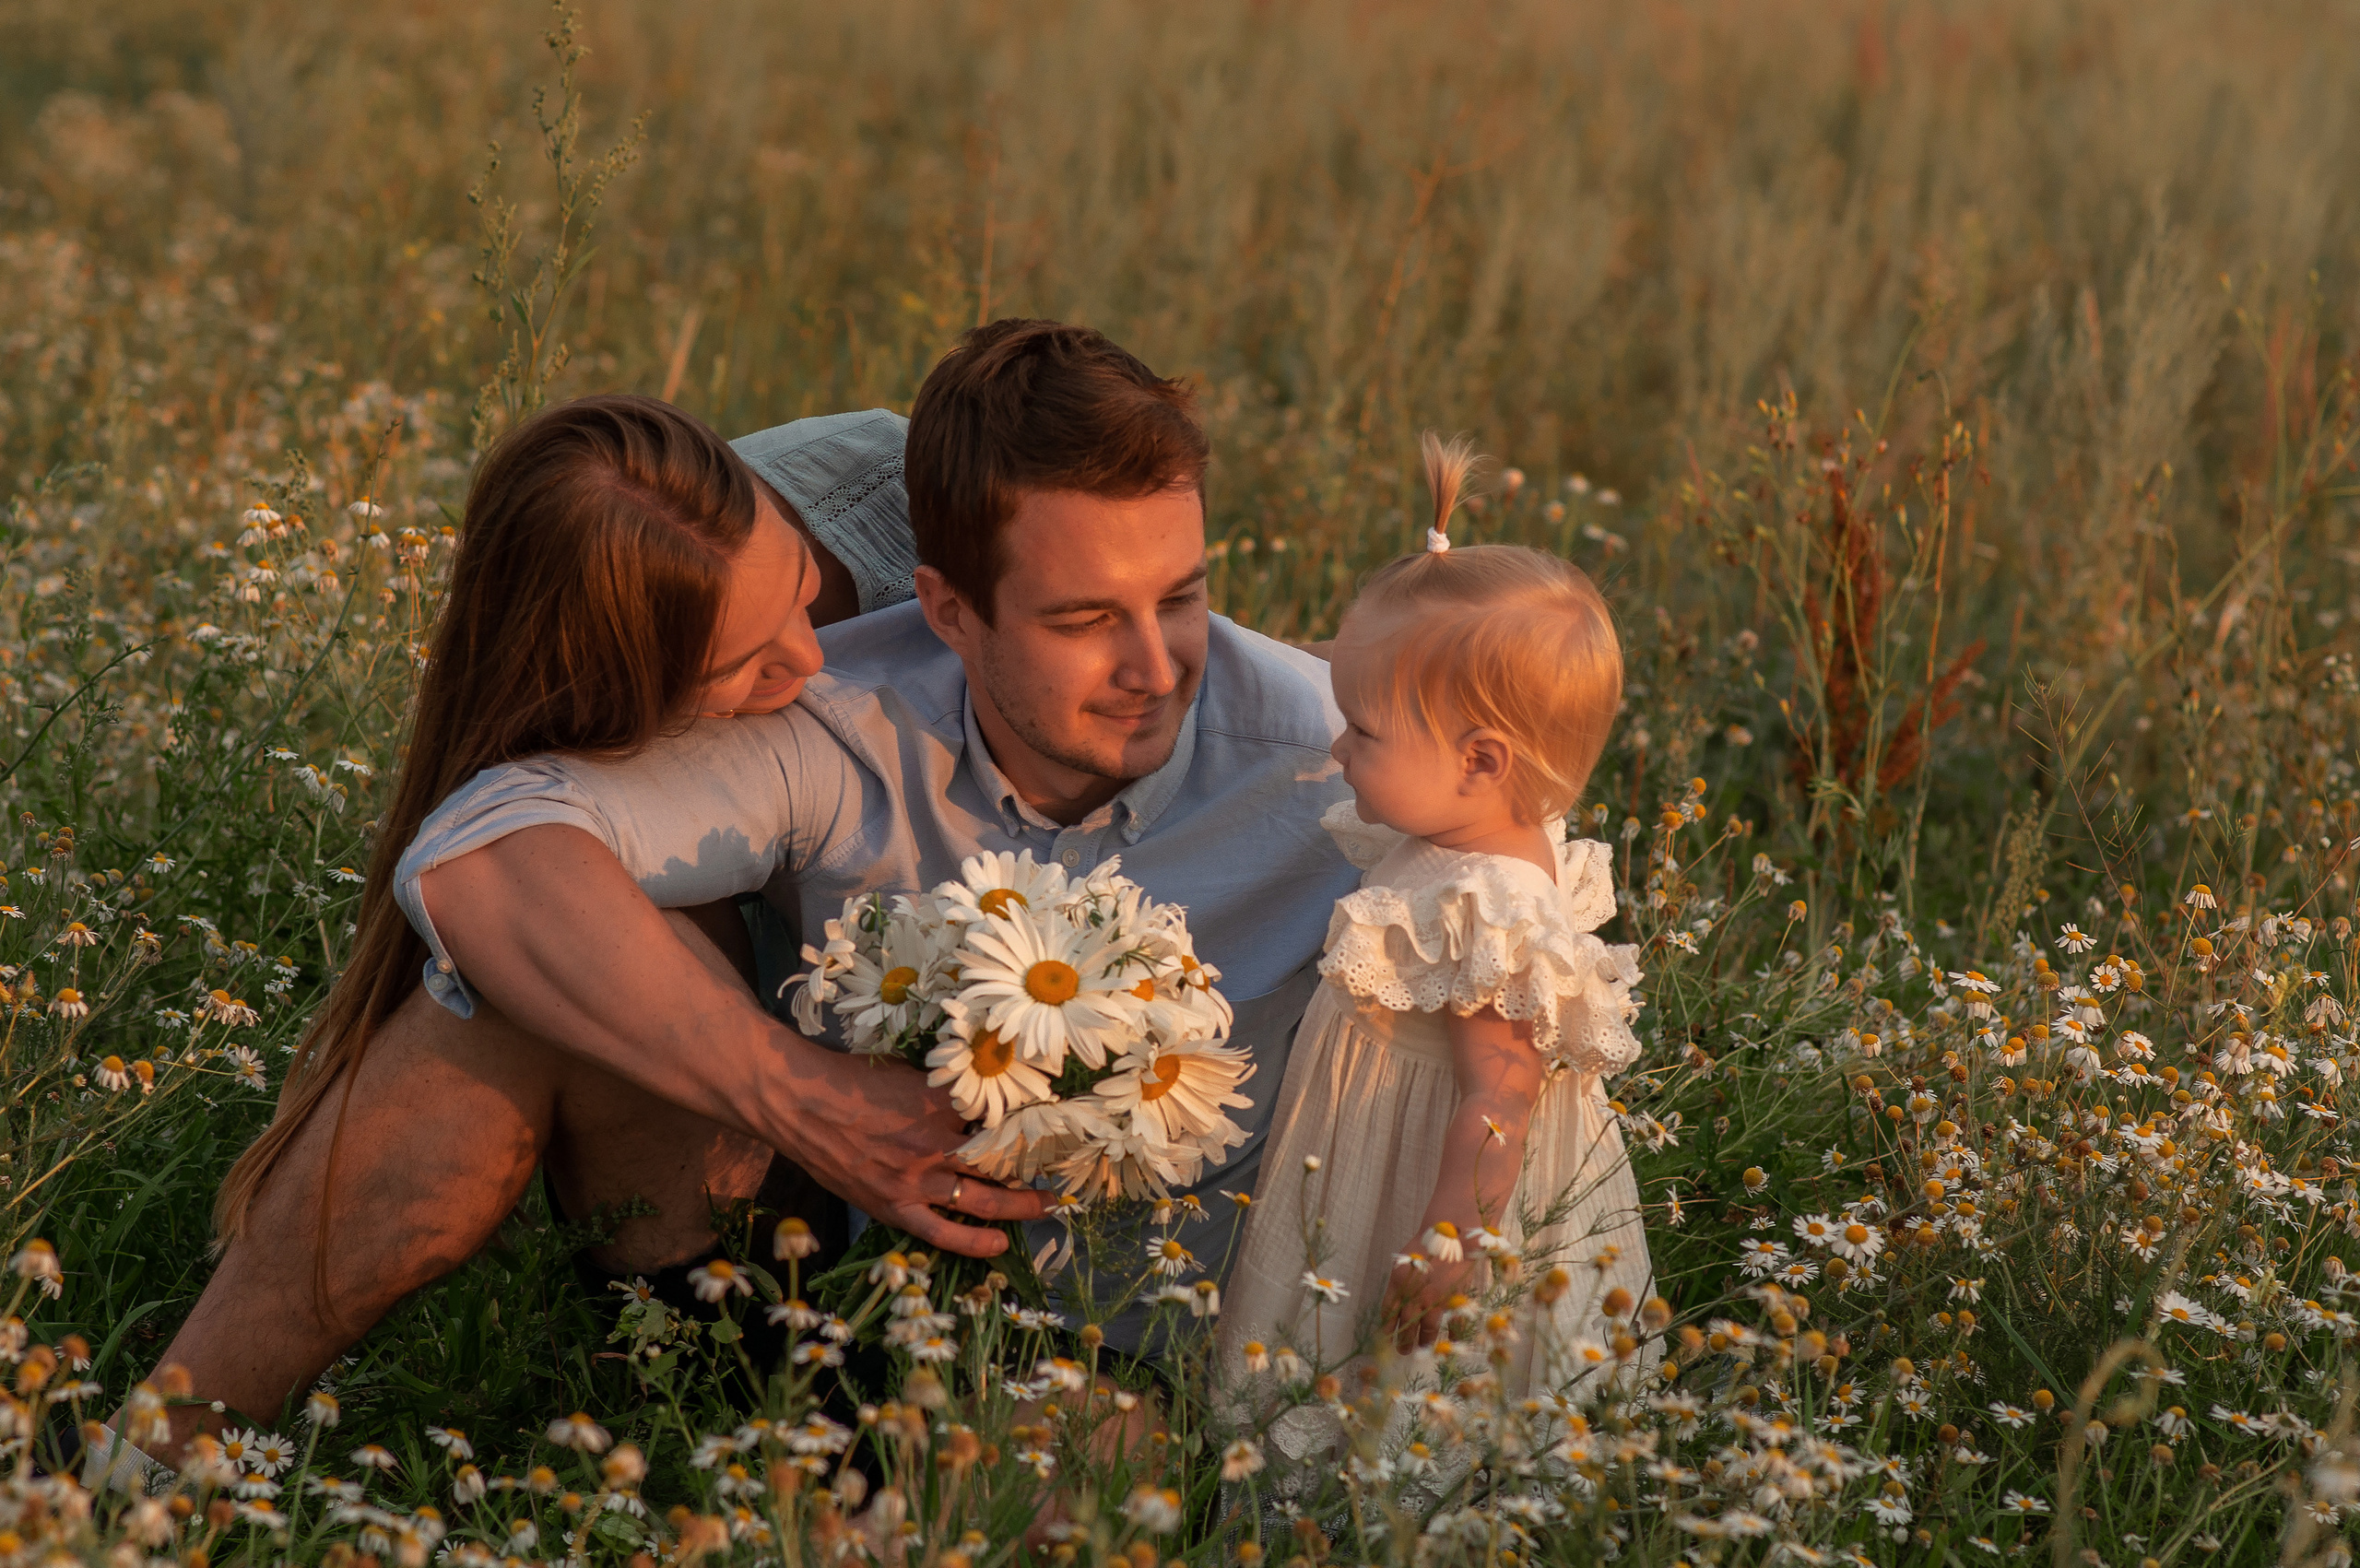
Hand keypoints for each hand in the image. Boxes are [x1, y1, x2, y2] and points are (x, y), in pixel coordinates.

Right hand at [770, 1044, 1048, 1257]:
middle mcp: (936, 1143)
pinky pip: (942, 1232)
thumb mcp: (909, 1070)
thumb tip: (983, 1088)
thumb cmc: (853, 1079)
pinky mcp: (894, 1205)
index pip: (1002, 1117)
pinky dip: (974, 1242)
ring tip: (1048, 1206)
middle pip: (1002, 1161)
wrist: (801, 1103)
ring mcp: (916, 1179)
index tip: (1055, 1128)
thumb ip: (946, 1086)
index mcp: (943, 1103)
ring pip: (983, 1198)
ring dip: (1021, 1204)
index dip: (1032, 1125)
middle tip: (1063, 1170)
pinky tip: (1000, 1243)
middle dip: (1037, 1167)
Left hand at [1383, 1253, 1474, 1351]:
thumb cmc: (1425, 1247)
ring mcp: (1435, 1298)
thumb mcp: (1404, 1262)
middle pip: (1406, 1325)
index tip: (1386, 1338)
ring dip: (1424, 1341)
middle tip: (1402, 1351)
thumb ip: (1398, 1285)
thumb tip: (1394, 1307)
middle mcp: (1414, 1293)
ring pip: (1427, 1329)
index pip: (1388, 1312)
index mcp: (1398, 1283)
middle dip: (1403, 1341)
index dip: (1387, 1328)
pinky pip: (1452, 1323)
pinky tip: (1448, 1342)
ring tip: (1422, 1348)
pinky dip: (1451, 1335)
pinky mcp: (1453, 1298)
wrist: (1451, 1233)